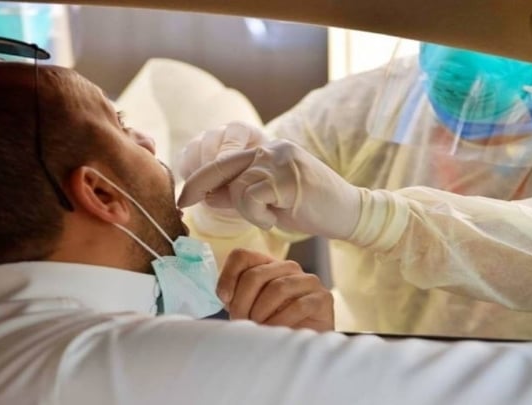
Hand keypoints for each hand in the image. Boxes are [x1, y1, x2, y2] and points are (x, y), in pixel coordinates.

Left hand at [178, 139, 361, 239]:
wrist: (348, 212)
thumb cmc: (308, 207)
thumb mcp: (268, 198)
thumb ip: (238, 193)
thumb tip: (205, 194)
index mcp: (266, 148)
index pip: (223, 158)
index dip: (199, 176)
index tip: (184, 195)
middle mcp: (271, 147)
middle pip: (221, 164)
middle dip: (199, 185)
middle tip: (184, 203)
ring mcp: (280, 159)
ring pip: (237, 186)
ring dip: (248, 211)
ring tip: (270, 216)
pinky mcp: (288, 177)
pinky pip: (252, 198)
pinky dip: (258, 216)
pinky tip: (278, 218)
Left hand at [218, 248, 333, 331]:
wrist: (303, 344)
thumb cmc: (272, 324)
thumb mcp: (247, 308)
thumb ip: (234, 297)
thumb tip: (224, 295)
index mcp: (266, 265)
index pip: (242, 256)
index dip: (228, 276)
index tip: (224, 299)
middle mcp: (287, 267)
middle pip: (255, 274)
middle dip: (242, 302)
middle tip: (241, 321)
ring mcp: (307, 280)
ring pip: (277, 288)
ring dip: (261, 312)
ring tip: (258, 327)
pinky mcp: (323, 297)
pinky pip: (298, 305)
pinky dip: (281, 321)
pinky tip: (275, 331)